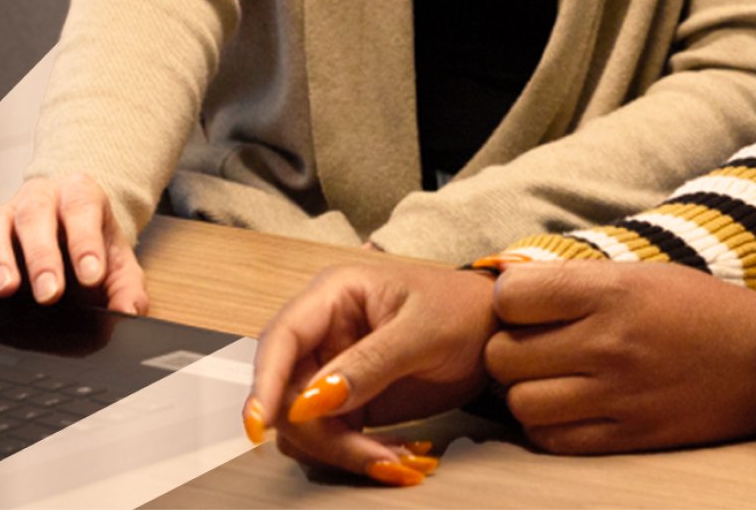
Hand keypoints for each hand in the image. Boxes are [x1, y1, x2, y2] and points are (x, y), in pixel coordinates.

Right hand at [0, 173, 148, 314]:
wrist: (71, 227)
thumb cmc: (92, 244)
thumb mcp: (119, 263)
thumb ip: (128, 288)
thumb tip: (129, 312)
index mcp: (79, 194)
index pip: (82, 207)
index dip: (85, 241)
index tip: (91, 275)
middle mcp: (39, 198)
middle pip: (35, 215)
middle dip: (41, 256)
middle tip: (49, 292)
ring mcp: (6, 213)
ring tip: (8, 289)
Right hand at [249, 262, 496, 485]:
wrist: (496, 333)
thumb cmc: (462, 311)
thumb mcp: (422, 333)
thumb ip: (369, 364)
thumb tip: (313, 400)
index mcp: (333, 295)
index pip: (281, 337)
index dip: (264, 382)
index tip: (259, 426)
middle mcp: (323, 332)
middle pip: (288, 391)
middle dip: (322, 433)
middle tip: (378, 459)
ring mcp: (333, 369)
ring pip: (306, 423)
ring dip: (344, 451)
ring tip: (400, 460)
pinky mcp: (349, 401)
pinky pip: (332, 437)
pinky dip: (359, 456)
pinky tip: (398, 458)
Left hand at [484, 260, 755, 453]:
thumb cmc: (696, 308)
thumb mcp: (637, 274)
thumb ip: (574, 281)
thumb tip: (507, 285)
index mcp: (609, 292)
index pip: (510, 298)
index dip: (508, 302)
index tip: (525, 307)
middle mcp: (607, 344)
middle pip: (504, 356)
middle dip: (508, 350)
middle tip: (531, 347)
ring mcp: (617, 395)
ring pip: (521, 404)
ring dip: (526, 392)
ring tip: (548, 381)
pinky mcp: (629, 436)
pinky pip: (553, 440)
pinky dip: (548, 427)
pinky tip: (567, 409)